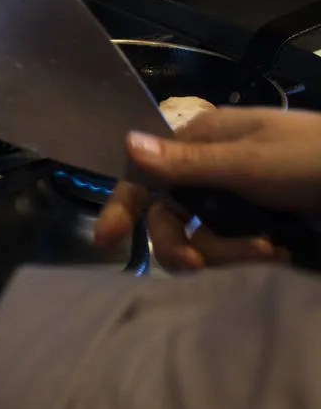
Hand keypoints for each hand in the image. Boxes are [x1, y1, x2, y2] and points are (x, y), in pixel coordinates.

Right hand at [95, 107, 320, 270]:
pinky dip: (247, 259)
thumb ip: (186, 163)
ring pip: (200, 238)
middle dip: (181, 242)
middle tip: (197, 266)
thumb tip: (125, 143)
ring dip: (226, 253)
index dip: (123, 205)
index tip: (108, 240)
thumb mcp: (250, 162)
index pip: (146, 172)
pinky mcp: (261, 228)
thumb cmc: (315, 159)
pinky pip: (231, 251)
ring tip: (268, 253)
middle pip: (169, 215)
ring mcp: (238, 201)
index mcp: (204, 141)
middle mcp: (213, 170)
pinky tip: (277, 255)